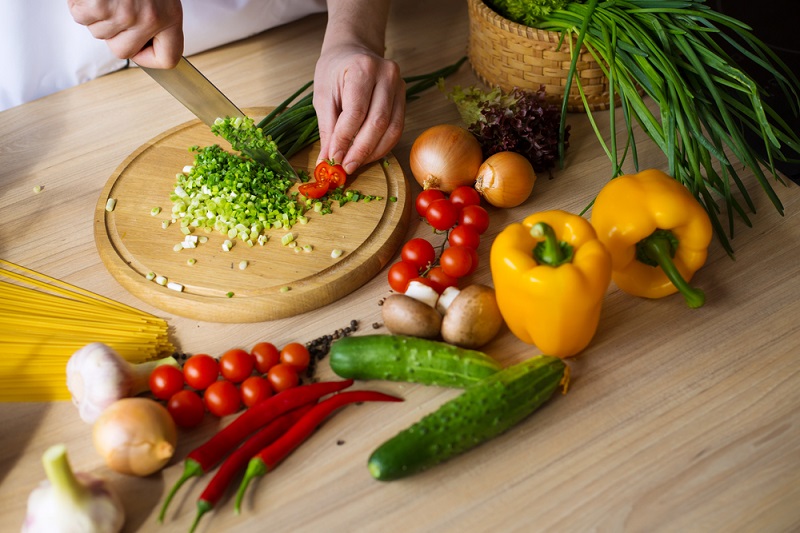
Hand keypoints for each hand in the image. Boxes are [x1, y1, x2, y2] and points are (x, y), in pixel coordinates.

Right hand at [67, 0, 183, 68]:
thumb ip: (154, 18)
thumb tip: (143, 46)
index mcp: (170, 16)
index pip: (168, 59)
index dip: (150, 58)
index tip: (140, 50)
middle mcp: (150, 18)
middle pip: (122, 51)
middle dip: (112, 33)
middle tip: (113, 8)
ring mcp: (124, 14)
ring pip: (98, 33)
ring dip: (94, 14)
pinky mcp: (100, 5)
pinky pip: (81, 16)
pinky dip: (79, 3)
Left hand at [313, 45, 404, 175]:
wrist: (353, 51)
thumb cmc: (335, 70)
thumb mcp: (323, 95)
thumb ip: (328, 128)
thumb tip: (327, 161)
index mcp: (363, 68)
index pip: (356, 112)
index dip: (345, 139)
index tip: (334, 159)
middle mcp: (387, 75)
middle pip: (378, 123)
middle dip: (361, 150)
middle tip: (346, 167)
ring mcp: (400, 86)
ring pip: (392, 129)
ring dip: (373, 152)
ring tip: (355, 163)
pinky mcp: (404, 98)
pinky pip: (397, 129)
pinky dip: (382, 146)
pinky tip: (367, 154)